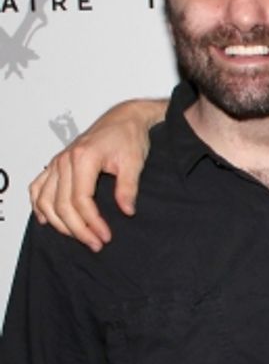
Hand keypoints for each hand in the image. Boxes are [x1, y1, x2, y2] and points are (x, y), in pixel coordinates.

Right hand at [30, 98, 164, 250]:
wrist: (123, 119)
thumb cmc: (128, 137)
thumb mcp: (134, 162)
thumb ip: (128, 188)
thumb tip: (126, 211)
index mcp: (82, 158)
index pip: (81, 200)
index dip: (92, 222)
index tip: (105, 236)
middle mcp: (64, 160)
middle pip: (62, 204)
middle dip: (78, 229)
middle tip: (96, 244)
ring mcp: (58, 162)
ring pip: (46, 199)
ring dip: (59, 223)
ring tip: (78, 237)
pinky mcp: (57, 164)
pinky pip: (39, 186)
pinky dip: (39, 205)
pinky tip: (46, 220)